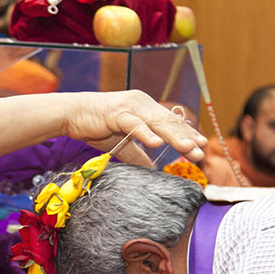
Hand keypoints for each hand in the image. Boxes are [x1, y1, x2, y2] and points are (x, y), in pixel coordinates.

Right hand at [64, 91, 206, 164]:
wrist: (73, 114)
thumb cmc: (97, 126)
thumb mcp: (122, 144)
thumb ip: (138, 155)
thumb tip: (152, 169)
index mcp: (146, 109)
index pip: (171, 123)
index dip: (186, 134)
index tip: (201, 146)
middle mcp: (142, 104)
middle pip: (168, 123)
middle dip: (185, 137)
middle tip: (200, 151)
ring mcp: (130, 107)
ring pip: (156, 122)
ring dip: (172, 135)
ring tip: (186, 147)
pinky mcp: (116, 112)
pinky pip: (134, 123)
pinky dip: (145, 133)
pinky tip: (157, 143)